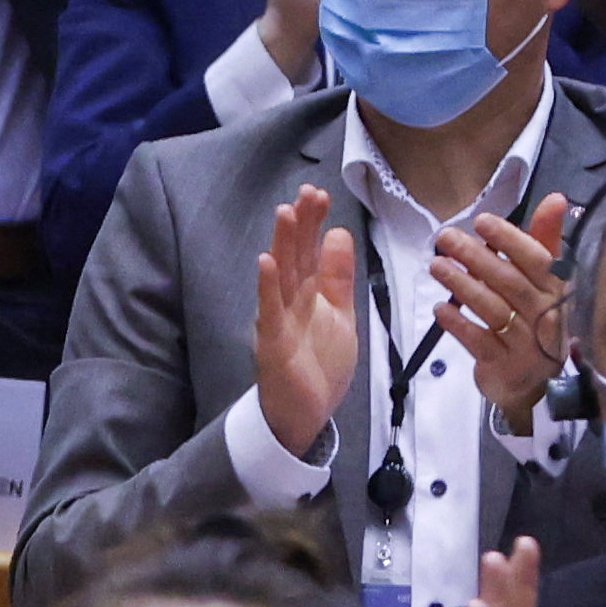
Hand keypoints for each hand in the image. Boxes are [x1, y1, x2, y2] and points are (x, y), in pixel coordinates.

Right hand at [251, 186, 359, 460]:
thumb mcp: (340, 314)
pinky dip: (267, 286)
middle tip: (308, 192)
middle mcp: (291, 300)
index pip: (311, 250)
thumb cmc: (318, 364)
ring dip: (282, 243)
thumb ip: (338, 277)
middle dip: (301, 224)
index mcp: (308, 293)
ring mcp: (279, 319)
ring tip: (285, 212)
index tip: (319, 194)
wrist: (304, 414)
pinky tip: (265, 261)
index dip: (314, 223)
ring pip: (281, 276)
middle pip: (296, 255)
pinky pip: (270, 311)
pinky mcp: (273, 342)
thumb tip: (339, 232)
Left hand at [433, 195, 575, 429]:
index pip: (537, 260)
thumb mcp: (545, 281)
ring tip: (436, 266)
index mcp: (558, 290)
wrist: (537, 385)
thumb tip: (556, 198)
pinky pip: (479, 342)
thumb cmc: (538, 320)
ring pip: (492, 309)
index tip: (482, 222)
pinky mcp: (505, 367)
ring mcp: (527, 345)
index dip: (510, 239)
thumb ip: (545, 240)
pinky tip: (441, 309)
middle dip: (475, 257)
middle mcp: (546, 316)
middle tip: (445, 238)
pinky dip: (459, 324)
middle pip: (509, 282)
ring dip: (462, 285)